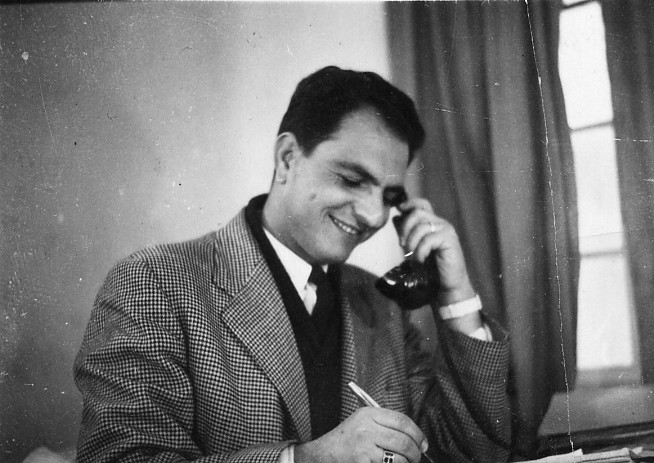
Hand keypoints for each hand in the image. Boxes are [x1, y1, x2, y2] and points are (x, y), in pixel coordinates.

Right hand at [294, 407, 426, 462]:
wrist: (322, 455)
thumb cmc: (345, 440)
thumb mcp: (362, 422)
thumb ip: (385, 424)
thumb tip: (415, 437)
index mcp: (368, 414)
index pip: (402, 421)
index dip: (418, 433)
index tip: (423, 443)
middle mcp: (367, 428)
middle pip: (404, 440)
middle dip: (416, 453)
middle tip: (417, 457)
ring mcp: (365, 447)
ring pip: (400, 458)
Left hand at [396, 197, 475, 305]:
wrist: (447, 285)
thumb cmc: (431, 268)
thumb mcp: (415, 248)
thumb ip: (408, 233)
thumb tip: (396, 217)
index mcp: (432, 223)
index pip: (422, 204)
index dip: (409, 203)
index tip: (398, 209)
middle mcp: (440, 223)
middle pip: (418, 213)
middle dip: (405, 228)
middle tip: (402, 245)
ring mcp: (446, 230)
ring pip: (421, 226)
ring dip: (411, 243)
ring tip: (412, 257)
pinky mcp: (450, 240)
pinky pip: (428, 240)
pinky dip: (420, 251)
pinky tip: (420, 261)